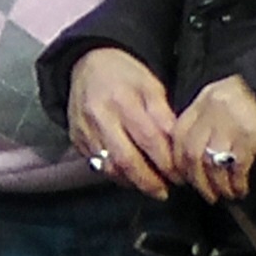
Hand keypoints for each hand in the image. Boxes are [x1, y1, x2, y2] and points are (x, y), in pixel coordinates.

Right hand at [65, 46, 183, 199]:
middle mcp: (100, 117)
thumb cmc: (125, 75)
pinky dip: (115, 174)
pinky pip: (96, 164)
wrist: (87, 64)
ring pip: (108, 167)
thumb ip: (164, 117)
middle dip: (148, 181)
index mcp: (123, 101)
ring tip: (149, 187)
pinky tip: (129, 176)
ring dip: (131, 182)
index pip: (149, 140)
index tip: (179, 175)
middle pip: (125, 160)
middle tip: (164, 192)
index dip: (166, 162)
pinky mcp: (76, 138)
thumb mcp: (151, 87)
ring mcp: (84, 130)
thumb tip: (177, 148)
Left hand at [175, 76, 255, 203]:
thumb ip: (205, 118)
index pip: (178, 133)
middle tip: (204, 193)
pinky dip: (236, 182)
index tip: (181, 177)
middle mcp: (214, 110)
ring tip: (223, 194)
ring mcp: (232, 123)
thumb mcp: (224, 98)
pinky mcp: (252, 135)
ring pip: (211, 162)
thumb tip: (188, 152)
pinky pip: (237, 166)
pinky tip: (240, 189)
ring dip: (216, 184)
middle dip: (195, 179)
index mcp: (204, 100)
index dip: (176, 159)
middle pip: (192, 151)